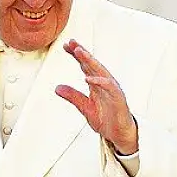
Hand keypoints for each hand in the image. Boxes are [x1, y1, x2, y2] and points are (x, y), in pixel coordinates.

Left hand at [55, 39, 138, 154]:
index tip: (66, 46)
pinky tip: (88, 78)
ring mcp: (112, 89)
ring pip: (101, 71)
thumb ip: (73, 96)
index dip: (76, 55)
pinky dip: (99, 81)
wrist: (119, 134)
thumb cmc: (107, 119)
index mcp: (96, 84)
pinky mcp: (118, 98)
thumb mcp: (84, 107)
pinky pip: (108, 87)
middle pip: (92, 64)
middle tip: (72, 42)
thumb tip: (57, 88)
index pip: (85, 66)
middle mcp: (104, 83)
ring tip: (80, 52)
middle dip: (82, 52)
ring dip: (90, 61)